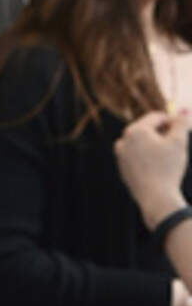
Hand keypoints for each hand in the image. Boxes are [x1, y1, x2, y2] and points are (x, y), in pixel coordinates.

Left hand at [114, 111, 190, 228]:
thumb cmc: (168, 167)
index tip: (184, 129)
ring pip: (141, 143)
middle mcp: (123, 140)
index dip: (172, 120)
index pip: (155, 117)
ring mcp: (120, 155)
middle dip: (163, 132)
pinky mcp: (122, 167)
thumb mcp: (179, 142)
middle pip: (146, 128)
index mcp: (135, 130)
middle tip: (178, 141)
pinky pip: (137, 156)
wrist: (155, 196)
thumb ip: (181, 123)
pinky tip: (159, 166)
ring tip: (169, 155)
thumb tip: (185, 109)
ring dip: (155, 144)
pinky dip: (148, 156)